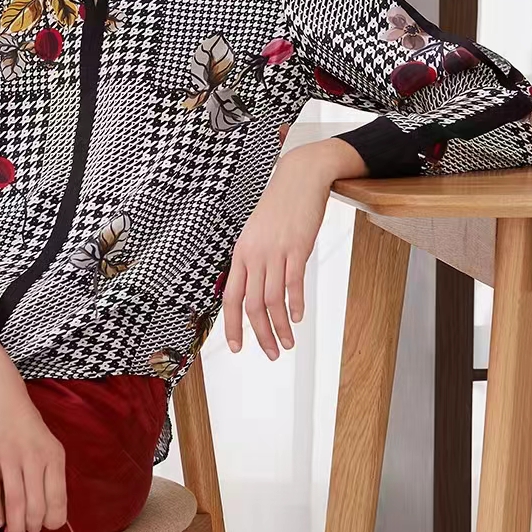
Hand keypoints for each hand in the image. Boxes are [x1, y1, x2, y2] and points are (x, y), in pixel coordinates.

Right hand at [0, 352, 67, 531]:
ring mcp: (9, 456)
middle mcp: (34, 456)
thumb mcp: (44, 440)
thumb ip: (47, 469)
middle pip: (36, 506)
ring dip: (14, 526)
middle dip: (32, 527)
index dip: (53, 519)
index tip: (46, 526)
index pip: (58, 499)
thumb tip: (46, 507)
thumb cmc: (22, 418)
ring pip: (15, 503)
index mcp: (53, 453)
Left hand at [222, 144, 332, 358]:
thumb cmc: (280, 206)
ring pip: (272, 299)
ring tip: (287, 344)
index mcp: (241, 252)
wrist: (300, 177)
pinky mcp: (296, 247)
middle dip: (260, 335)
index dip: (232, 325)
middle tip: (270, 354)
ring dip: (280, 327)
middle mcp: (254, 253)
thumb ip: (254, 258)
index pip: (231, 297)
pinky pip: (293, 283)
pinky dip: (294, 304)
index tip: (237, 347)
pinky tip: (298, 318)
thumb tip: (254, 287)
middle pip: (252, 305)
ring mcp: (275, 251)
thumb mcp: (258, 232)